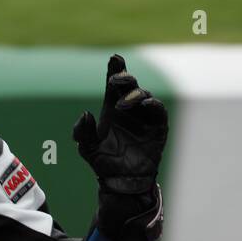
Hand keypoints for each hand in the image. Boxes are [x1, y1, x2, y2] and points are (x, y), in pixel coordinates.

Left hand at [72, 55, 167, 240]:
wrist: (120, 182)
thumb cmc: (103, 163)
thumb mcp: (87, 148)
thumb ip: (83, 132)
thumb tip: (87, 113)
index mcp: (112, 108)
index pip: (114, 85)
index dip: (115, 70)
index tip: (114, 58)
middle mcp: (130, 109)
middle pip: (130, 85)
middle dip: (124, 78)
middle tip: (114, 81)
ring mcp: (144, 117)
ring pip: (144, 95)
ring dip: (134, 95)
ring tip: (121, 105)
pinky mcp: (158, 128)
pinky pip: (159, 111)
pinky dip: (154, 105)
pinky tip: (146, 104)